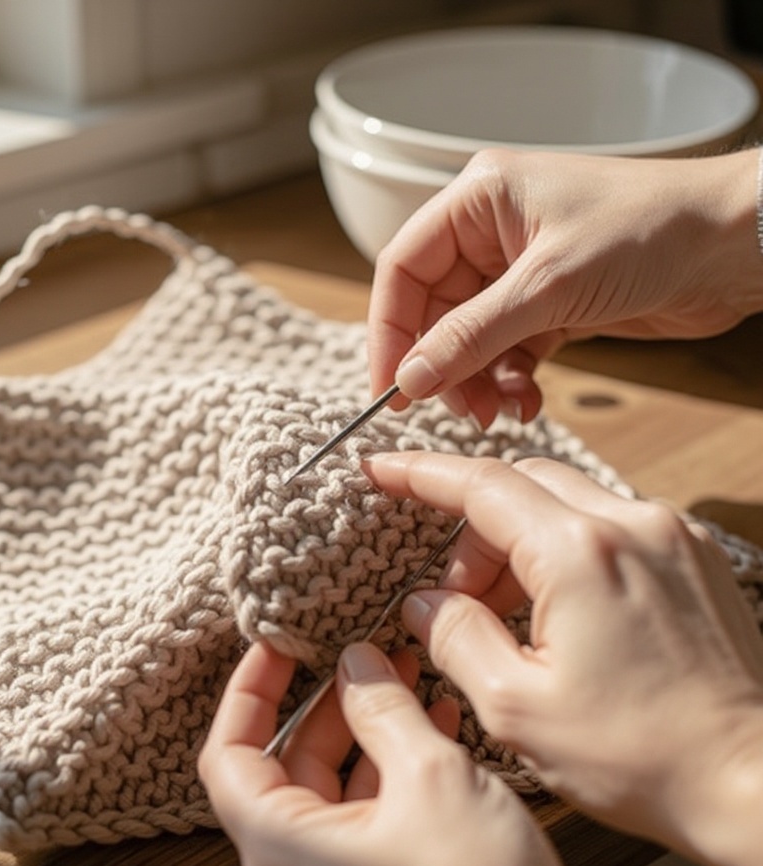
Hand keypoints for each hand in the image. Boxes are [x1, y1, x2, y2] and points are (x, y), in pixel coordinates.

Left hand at [199, 640, 636, 865]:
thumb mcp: (428, 773)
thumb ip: (381, 707)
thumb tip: (354, 661)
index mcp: (279, 847)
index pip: (229, 752)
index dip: (251, 690)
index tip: (280, 645)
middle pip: (282, 765)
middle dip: (326, 703)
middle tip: (364, 653)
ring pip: (326, 787)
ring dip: (364, 730)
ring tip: (405, 676)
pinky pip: (358, 814)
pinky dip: (385, 767)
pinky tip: (429, 724)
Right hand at [364, 450, 762, 865]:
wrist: (752, 783)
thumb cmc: (641, 756)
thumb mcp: (515, 707)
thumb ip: (455, 637)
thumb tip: (423, 601)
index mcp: (581, 553)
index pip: (480, 485)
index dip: (420, 474)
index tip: (381, 469)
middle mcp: (632, 525)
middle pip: (522, 486)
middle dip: (472, 530)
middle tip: (452, 597)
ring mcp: (671, 537)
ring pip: (565, 503)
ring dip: (517, 544)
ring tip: (506, 620)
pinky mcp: (693, 558)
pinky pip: (608, 526)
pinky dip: (565, 553)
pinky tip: (558, 615)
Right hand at [367, 147, 762, 426]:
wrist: (739, 245)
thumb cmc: (654, 230)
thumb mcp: (548, 287)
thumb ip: (471, 335)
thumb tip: (410, 378)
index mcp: (479, 200)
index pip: (403, 268)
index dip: (390, 331)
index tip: (389, 388)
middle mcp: (492, 232)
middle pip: (434, 311)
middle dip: (441, 366)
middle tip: (454, 411)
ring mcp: (520, 271)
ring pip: (468, 338)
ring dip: (475, 381)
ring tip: (495, 414)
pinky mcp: (550, 304)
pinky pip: (506, 351)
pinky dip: (509, 381)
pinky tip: (526, 403)